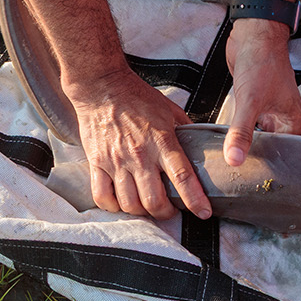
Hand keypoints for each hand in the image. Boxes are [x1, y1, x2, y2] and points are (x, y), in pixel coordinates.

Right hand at [67, 68, 211, 220]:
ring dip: (142, 212)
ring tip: (148, 208)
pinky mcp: (97, 163)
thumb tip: (201, 146)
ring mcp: (117, 161)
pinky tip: (121, 203)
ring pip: (130, 203)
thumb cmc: (137, 97)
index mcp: (162, 141)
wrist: (103, 87)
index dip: (195, 200)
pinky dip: (113, 207)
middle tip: (172, 211)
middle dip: (167, 213)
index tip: (203, 212)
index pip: (182, 177)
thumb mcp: (170, 111)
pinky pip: (102, 196)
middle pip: (154, 201)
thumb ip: (186, 131)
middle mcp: (140, 155)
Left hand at [222, 19, 300, 166]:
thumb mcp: (250, 101)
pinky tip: (226, 140)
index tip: (252, 180)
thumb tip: (234, 159)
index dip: (269, 166)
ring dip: (245, 144)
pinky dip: (239, 131)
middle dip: (255, 157)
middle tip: (238, 175)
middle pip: (271, 146)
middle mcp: (283, 117)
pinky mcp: (254, 102)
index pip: (284, 153)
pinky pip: (247, 124)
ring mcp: (269, 109)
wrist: (253, 33)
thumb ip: (242, 132)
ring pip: (257, 136)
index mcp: (293, 120)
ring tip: (230, 161)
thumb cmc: (262, 62)